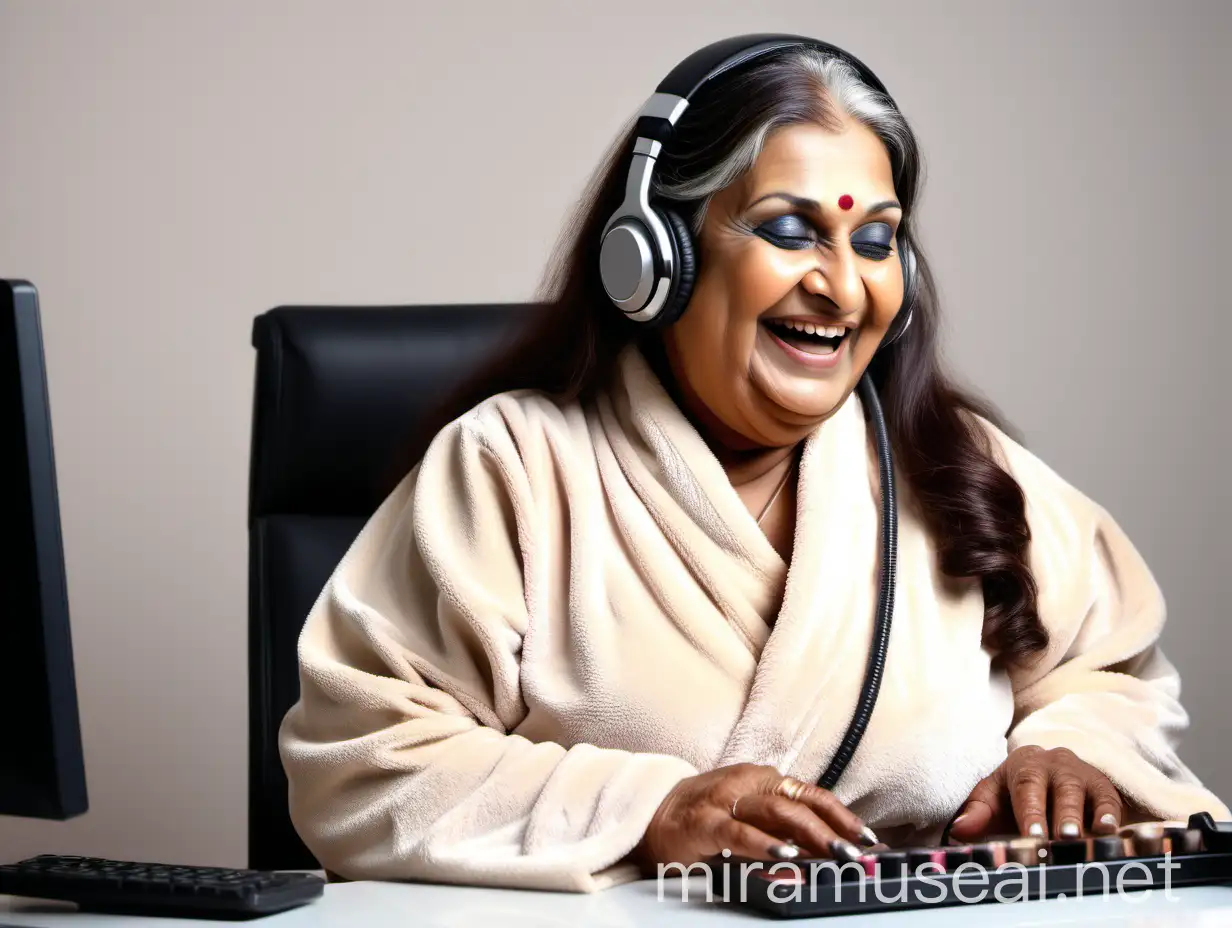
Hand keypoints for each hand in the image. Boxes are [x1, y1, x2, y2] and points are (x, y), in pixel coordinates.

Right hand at [633, 763, 877, 872]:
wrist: (649, 816)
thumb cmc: (705, 819)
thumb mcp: (750, 820)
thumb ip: (784, 833)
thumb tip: (827, 856)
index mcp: (762, 780)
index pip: (812, 795)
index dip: (843, 816)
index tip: (870, 839)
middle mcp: (747, 784)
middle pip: (799, 803)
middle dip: (834, 829)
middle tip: (859, 854)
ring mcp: (724, 800)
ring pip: (775, 812)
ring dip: (810, 835)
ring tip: (834, 854)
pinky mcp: (703, 822)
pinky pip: (738, 832)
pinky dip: (765, 845)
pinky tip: (786, 857)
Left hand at [949, 746, 1124, 842]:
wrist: (1051, 777)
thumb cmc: (1016, 795)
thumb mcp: (994, 798)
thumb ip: (977, 812)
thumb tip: (959, 830)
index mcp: (1024, 763)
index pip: (1026, 786)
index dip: (1030, 812)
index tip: (1032, 837)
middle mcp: (1056, 763)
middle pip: (1060, 789)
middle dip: (1061, 815)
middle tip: (1060, 840)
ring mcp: (1083, 774)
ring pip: (1085, 794)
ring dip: (1084, 818)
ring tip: (1081, 839)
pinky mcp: (1105, 789)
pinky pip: (1110, 800)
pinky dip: (1110, 816)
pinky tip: (1110, 832)